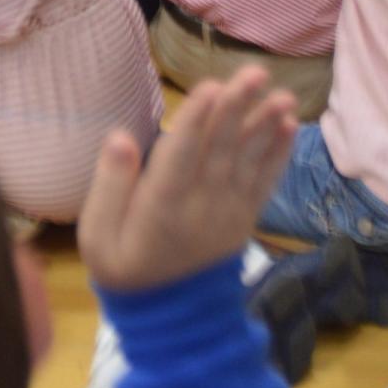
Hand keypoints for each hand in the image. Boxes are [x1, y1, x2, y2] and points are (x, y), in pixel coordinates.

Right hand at [77, 67, 297, 292]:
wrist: (169, 314)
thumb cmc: (125, 265)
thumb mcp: (97, 237)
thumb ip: (108, 186)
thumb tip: (119, 137)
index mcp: (160, 208)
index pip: (180, 157)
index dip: (195, 122)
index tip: (210, 87)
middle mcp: (200, 206)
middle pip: (220, 150)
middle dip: (238, 110)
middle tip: (254, 73)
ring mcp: (228, 212)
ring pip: (249, 162)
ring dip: (267, 127)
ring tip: (284, 96)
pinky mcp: (245, 217)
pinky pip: (265, 182)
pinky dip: (279, 154)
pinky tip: (290, 126)